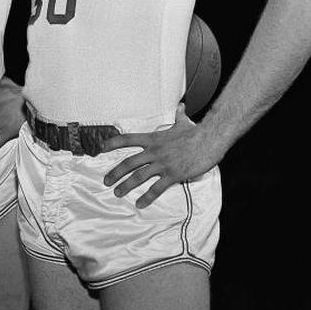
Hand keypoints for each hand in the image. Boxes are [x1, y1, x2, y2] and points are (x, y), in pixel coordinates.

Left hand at [102, 104, 223, 207]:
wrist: (210, 140)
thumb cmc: (196, 132)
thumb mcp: (183, 123)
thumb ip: (178, 116)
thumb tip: (180, 106)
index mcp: (153, 139)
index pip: (127, 139)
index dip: (113, 143)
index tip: (101, 148)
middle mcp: (154, 151)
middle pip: (129, 162)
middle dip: (115, 172)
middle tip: (106, 181)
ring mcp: (163, 164)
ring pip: (139, 176)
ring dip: (126, 185)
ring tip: (117, 193)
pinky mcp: (173, 174)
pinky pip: (157, 188)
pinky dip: (147, 197)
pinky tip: (140, 204)